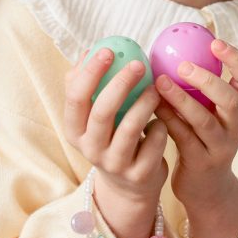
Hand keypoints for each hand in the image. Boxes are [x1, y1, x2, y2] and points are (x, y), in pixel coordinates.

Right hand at [64, 48, 168, 237]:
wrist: (129, 186)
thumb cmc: (111, 137)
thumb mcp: (94, 117)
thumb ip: (89, 86)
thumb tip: (90, 51)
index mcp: (74, 130)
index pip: (75, 97)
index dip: (90, 73)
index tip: (108, 51)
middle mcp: (90, 149)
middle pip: (102, 112)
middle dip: (120, 84)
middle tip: (138, 64)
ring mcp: (115, 164)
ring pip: (131, 128)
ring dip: (145, 103)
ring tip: (156, 88)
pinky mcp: (139, 175)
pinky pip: (154, 142)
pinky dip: (160, 126)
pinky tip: (163, 120)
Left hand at [154, 39, 237, 237]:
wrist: (206, 189)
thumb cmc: (200, 139)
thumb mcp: (206, 112)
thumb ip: (195, 88)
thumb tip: (166, 48)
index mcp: (237, 109)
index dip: (237, 60)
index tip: (215, 42)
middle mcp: (234, 127)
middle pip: (232, 100)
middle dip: (208, 80)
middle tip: (184, 65)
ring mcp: (220, 147)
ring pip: (205, 121)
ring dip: (182, 100)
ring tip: (161, 82)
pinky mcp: (201, 163)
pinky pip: (184, 138)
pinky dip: (168, 120)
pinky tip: (152, 107)